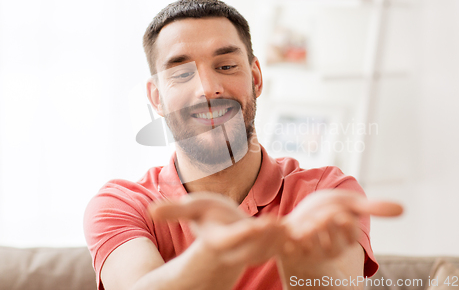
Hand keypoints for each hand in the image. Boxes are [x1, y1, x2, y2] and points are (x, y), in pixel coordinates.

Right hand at [148, 193, 285, 266]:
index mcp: (219, 241)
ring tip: (297, 226)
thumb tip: (150, 209)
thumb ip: (173, 210)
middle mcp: (237, 250)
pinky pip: (280, 245)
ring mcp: (253, 251)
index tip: (259, 223)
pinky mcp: (266, 247)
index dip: (245, 233)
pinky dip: (292, 239)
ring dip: (284, 240)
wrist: (223, 229)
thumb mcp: (192, 208)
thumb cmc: (207, 216)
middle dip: (269, 237)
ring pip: (270, 248)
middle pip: (254, 247)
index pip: (232, 240)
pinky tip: (306, 227)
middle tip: (284, 225)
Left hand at [280, 189, 402, 262]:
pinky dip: (285, 229)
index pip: (348, 226)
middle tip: (316, 216)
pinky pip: (285, 240)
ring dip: (304, 223)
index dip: (340, 215)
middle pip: (327, 224)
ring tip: (302, 222)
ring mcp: (306, 250)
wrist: (295, 221)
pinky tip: (285, 226)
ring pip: (308, 233)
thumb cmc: (325, 212)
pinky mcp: (286, 249)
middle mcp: (328, 250)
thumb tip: (403, 209)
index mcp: (344, 241)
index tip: (336, 212)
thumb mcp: (348, 205)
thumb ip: (372, 208)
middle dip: (321, 215)